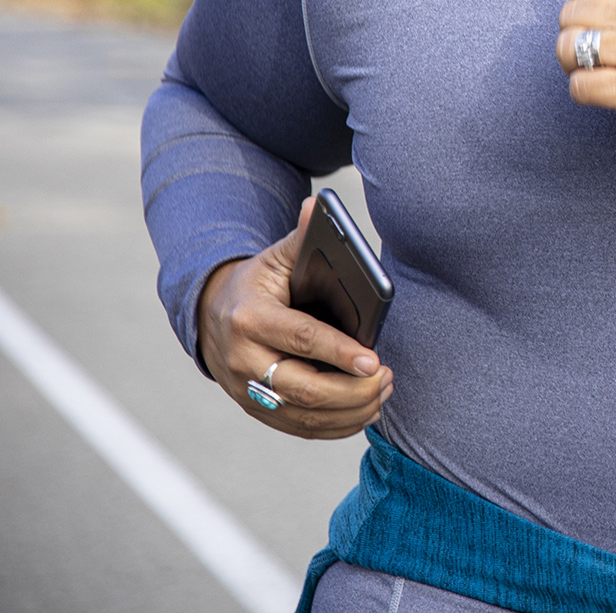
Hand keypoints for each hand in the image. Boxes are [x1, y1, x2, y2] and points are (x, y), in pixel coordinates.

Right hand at [196, 196, 391, 439]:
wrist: (211, 314)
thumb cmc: (261, 284)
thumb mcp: (276, 257)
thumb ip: (302, 238)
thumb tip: (319, 206)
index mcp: (250, 319)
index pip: (301, 339)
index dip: (339, 352)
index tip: (375, 361)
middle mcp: (242, 360)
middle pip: (302, 387)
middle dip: (351, 390)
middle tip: (386, 379)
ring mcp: (245, 390)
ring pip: (302, 414)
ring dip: (348, 411)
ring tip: (382, 393)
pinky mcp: (253, 408)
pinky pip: (297, 427)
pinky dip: (334, 427)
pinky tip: (364, 414)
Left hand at [555, 0, 615, 140]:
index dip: (583, 4)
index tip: (598, 21)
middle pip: (570, 15)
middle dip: (575, 33)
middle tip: (594, 48)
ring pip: (567, 47)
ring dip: (573, 62)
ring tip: (595, 68)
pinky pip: (580, 86)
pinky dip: (584, 91)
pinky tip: (604, 90)